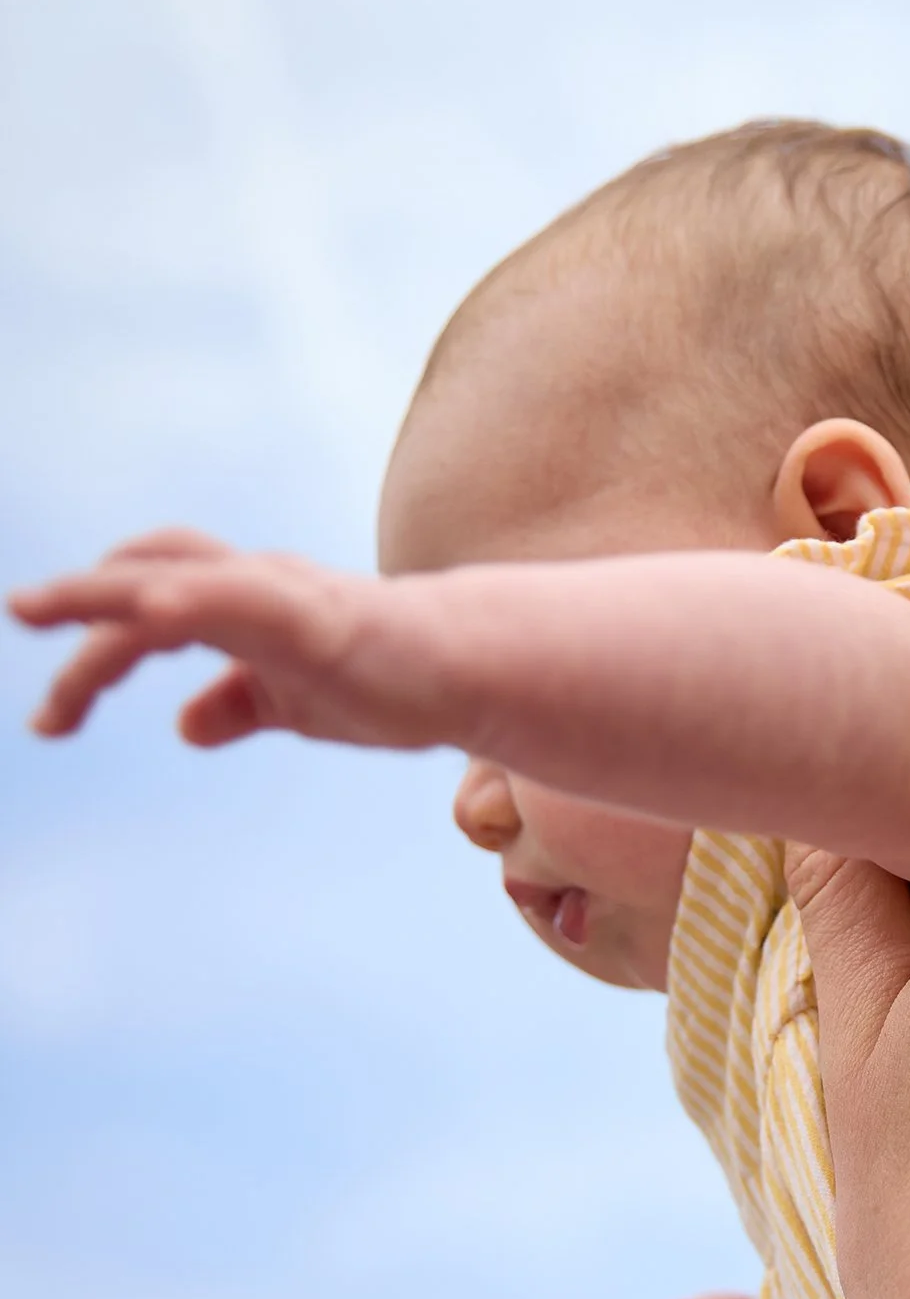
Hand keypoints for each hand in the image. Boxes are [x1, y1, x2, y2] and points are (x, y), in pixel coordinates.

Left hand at [11, 531, 448, 750]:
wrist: (475, 673)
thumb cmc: (396, 682)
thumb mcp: (298, 704)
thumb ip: (240, 706)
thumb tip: (187, 725)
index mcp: (246, 610)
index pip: (155, 598)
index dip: (96, 628)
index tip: (53, 705)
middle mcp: (252, 588)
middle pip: (145, 573)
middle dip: (76, 600)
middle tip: (19, 616)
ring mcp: (277, 596)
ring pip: (167, 580)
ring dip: (96, 598)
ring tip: (35, 610)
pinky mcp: (306, 614)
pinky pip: (228, 597)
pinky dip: (176, 599)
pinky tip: (141, 610)